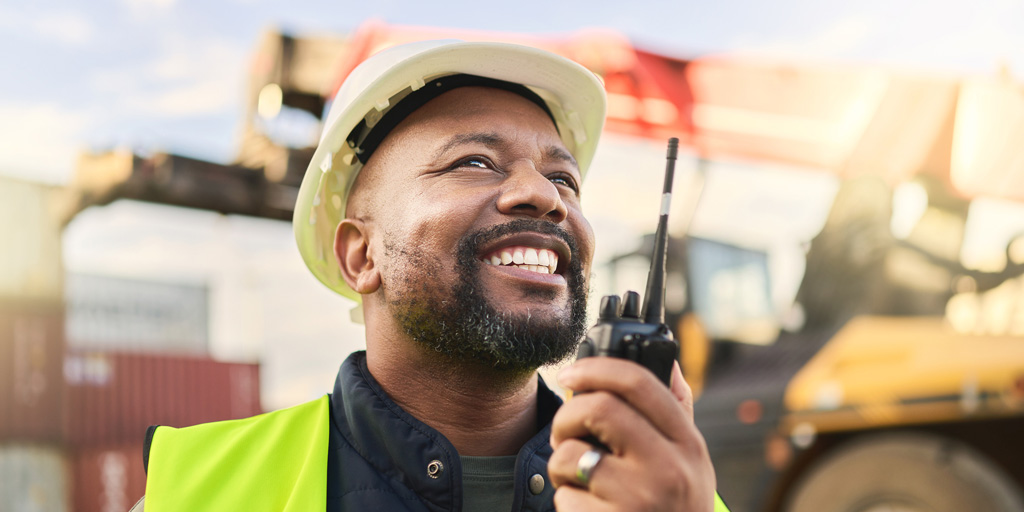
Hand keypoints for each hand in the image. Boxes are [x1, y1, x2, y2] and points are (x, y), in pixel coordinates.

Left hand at [548, 358, 715, 510]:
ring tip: (577, 478)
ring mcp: (640, 501)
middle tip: (565, 432)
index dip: (596, 368)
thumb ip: (675, 411)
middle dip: (567, 415)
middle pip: (598, 409)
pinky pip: (564, 497)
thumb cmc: (676, 508)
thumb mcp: (690, 461)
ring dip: (560, 465)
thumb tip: (666, 357)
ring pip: (571, 455)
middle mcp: (669, 470)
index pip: (639, 383)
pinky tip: (587, 511)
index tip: (570, 372)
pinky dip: (566, 502)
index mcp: (688, 445)